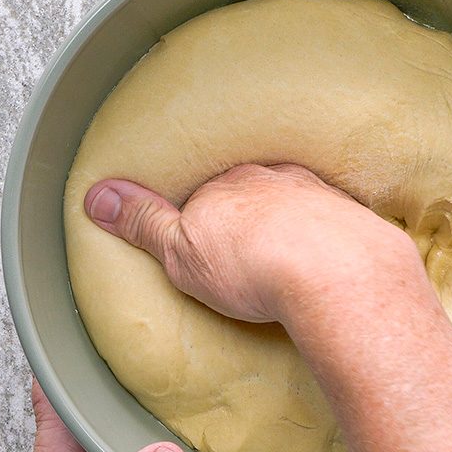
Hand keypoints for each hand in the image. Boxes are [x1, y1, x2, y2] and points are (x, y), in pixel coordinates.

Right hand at [83, 163, 419, 322]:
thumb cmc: (253, 266)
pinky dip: (329, 237)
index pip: (207, 192)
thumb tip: (97, 195)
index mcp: (227, 185)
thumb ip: (143, 223)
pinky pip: (336, 222)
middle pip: (255, 189)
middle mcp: (273, 179)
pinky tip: (329, 258)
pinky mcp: (353, 220)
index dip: (203, 213)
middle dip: (250, 210)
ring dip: (293, 221)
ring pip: (298, 200)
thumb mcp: (180, 251)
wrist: (336, 272)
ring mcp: (317, 195)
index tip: (205, 233)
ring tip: (289, 254)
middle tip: (248, 244)